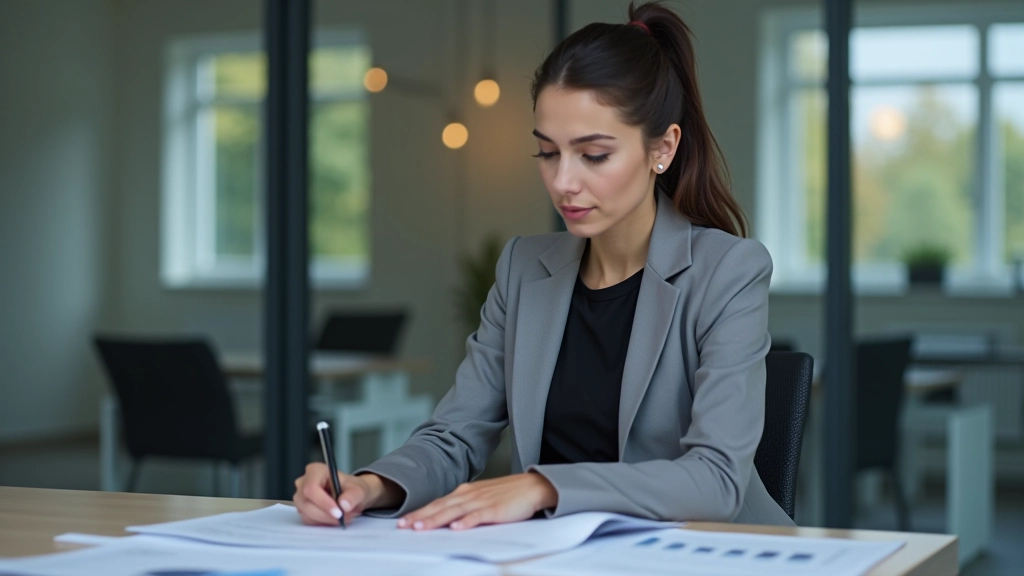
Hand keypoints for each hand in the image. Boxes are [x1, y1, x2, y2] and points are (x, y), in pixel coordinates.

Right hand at [293, 463, 402, 525]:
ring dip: (326, 519)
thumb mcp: (361, 489)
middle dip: (326, 513)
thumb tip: (345, 504)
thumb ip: (354, 495)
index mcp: (316, 470)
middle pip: (306, 503)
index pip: (312, 488)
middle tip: (344, 518)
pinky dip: (323, 522)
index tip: (339, 513)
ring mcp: (302, 495)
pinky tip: (337, 517)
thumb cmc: (358, 488)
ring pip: (306, 513)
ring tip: (345, 515)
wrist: (358, 495)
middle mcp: (305, 481)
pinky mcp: (305, 507)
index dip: (323, 503)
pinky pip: (309, 520)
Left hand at [398, 472, 557, 530]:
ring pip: (454, 511)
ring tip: (420, 528)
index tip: (404, 521)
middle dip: (421, 516)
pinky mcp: (495, 510)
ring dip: (436, 519)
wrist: (533, 486)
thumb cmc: (508, 494)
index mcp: (466, 492)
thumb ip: (465, 505)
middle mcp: (470, 495)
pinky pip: (478, 516)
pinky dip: (466, 522)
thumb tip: (448, 517)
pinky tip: (456, 528)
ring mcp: (482, 501)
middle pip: (441, 506)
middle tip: (404, 525)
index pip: (438, 503)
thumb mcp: (482, 496)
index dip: (420, 512)